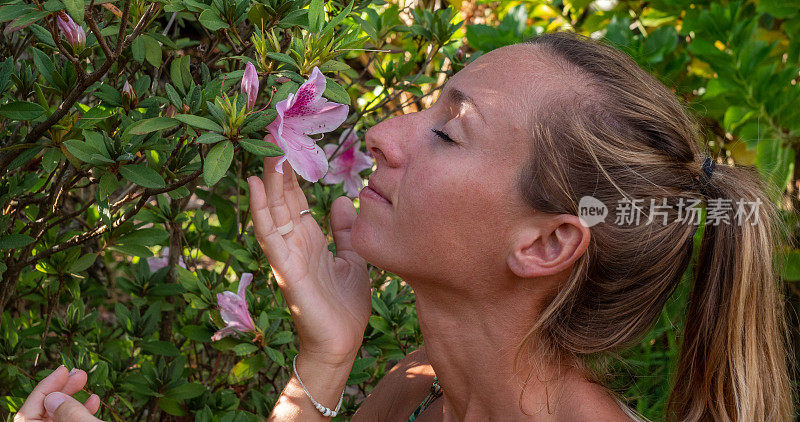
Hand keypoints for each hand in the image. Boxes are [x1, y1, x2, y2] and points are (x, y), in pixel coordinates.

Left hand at [14, 365, 102, 421]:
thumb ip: (68, 413)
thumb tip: (54, 397)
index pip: (29, 411)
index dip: (46, 387)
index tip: (63, 370)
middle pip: (44, 411)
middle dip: (61, 389)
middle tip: (78, 374)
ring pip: (58, 416)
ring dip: (72, 396)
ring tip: (85, 382)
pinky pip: (69, 421)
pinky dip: (80, 410)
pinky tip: (93, 399)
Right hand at [248, 157, 370, 363]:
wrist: (341, 343)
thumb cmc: (344, 305)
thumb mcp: (352, 258)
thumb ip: (344, 230)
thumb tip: (341, 199)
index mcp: (309, 238)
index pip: (296, 196)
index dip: (292, 169)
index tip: (288, 139)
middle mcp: (294, 242)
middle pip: (281, 196)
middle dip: (277, 164)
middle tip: (271, 129)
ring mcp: (287, 254)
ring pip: (272, 209)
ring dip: (267, 178)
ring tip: (265, 146)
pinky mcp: (286, 270)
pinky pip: (271, 235)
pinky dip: (262, 210)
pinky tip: (256, 186)